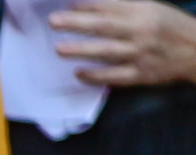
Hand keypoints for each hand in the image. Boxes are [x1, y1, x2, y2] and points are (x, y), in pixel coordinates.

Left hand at [52, 1, 195, 85]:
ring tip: (59, 49)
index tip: (67, 6)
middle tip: (54, 22)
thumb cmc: (170, 28)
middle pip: (104, 26)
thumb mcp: (153, 10)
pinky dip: (95, 75)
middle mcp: (142, 31)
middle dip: (77, 23)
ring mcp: (141, 54)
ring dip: (81, 50)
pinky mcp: (141, 75)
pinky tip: (78, 73)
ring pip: (106, 52)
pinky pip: (114, 76)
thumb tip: (93, 7)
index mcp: (145, 12)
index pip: (111, 7)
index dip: (87, 6)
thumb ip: (125, 9)